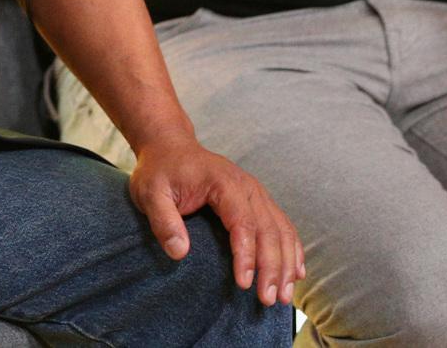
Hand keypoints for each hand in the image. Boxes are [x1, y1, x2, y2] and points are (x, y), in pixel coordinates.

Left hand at [130, 139, 303, 306]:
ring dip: (286, 264)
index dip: (246, 255)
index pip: (242, 223)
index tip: (244, 284)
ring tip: (284, 297)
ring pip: (281, 230)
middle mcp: (247, 186)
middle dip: (272, 268)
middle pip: (269, 230)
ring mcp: (256, 192)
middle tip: (269, 300)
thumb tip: (179, 253)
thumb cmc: (160, 170)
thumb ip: (163, 221)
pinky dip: (292, 250)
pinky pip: (282, 225)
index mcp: (223, 182)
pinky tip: (296, 273)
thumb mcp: (150, 193)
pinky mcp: (258, 200)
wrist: (170, 146)